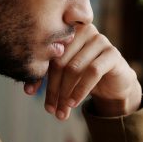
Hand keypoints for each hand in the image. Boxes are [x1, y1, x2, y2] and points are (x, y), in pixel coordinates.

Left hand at [23, 23, 141, 118]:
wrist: (114, 83)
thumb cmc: (85, 76)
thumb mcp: (63, 75)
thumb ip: (47, 75)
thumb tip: (28, 90)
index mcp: (67, 30)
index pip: (47, 52)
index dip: (37, 73)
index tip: (29, 92)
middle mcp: (83, 30)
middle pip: (59, 61)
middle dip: (52, 88)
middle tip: (49, 108)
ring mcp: (99, 40)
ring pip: (74, 68)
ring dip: (65, 93)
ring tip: (61, 111)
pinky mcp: (112, 53)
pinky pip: (92, 72)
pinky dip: (81, 90)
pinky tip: (74, 103)